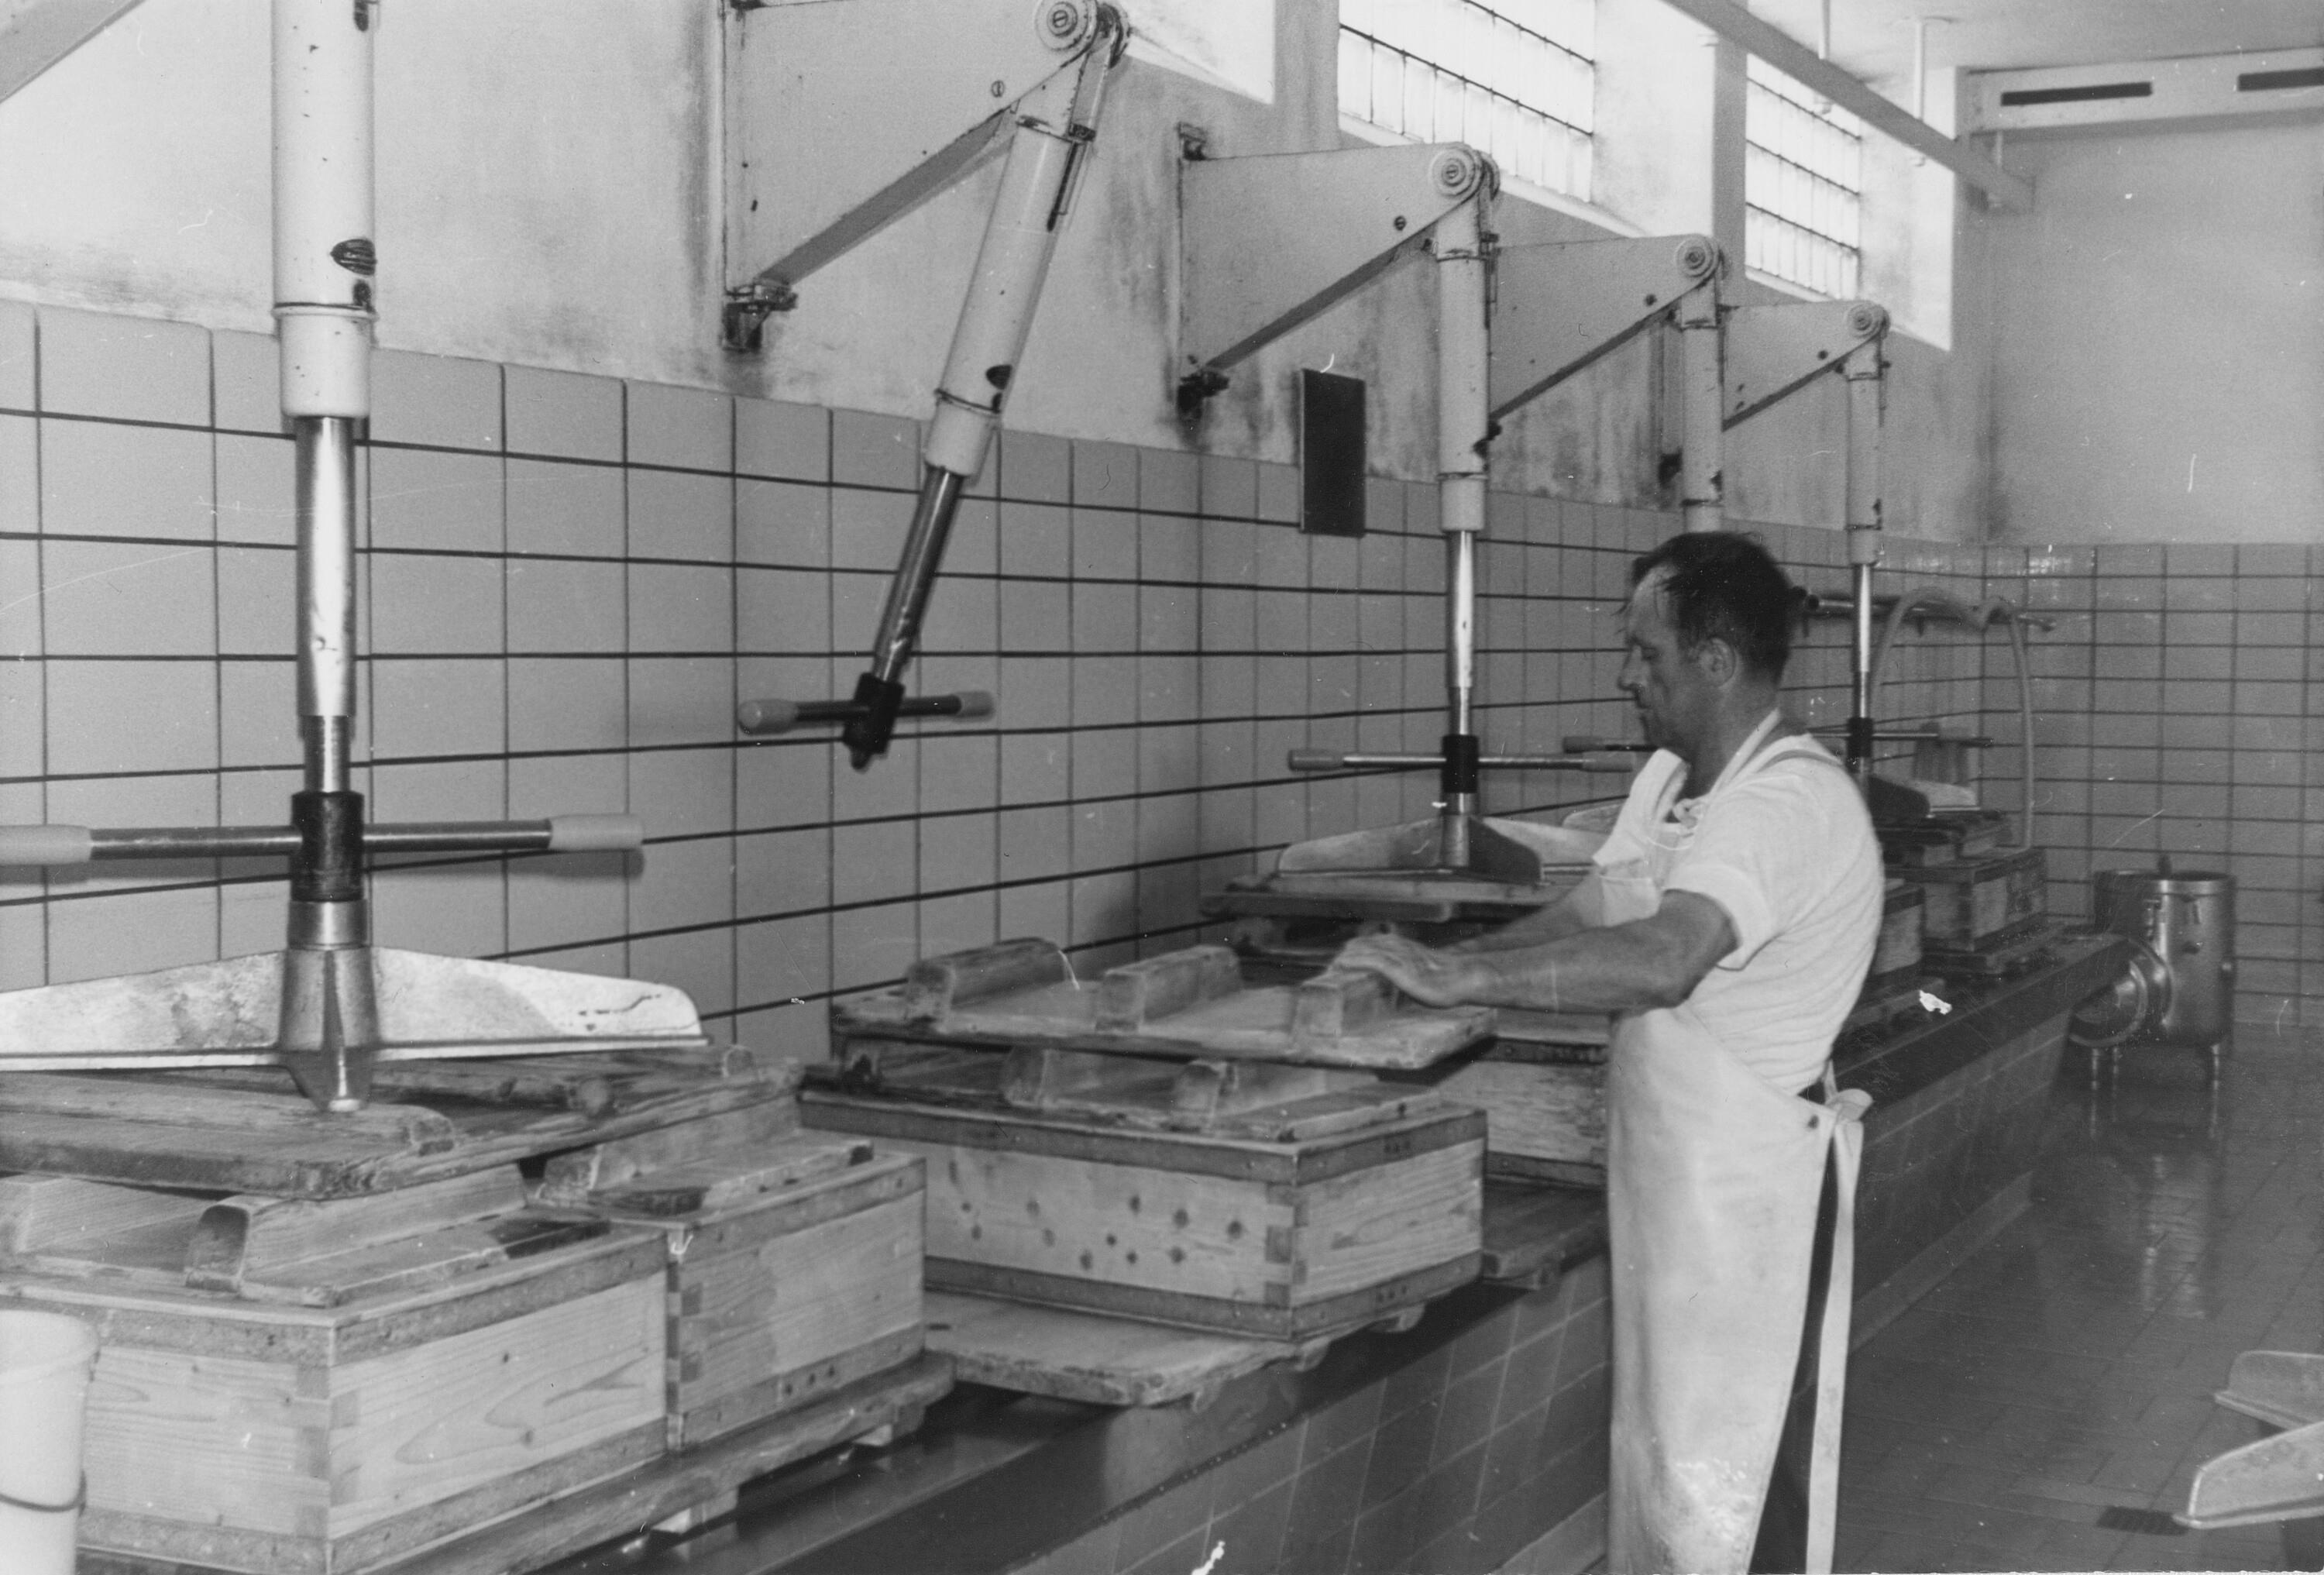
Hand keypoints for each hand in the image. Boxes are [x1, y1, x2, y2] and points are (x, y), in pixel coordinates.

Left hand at [1334, 932, 1482, 1008]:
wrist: (1464, 978)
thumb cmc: (1448, 980)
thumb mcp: (1424, 973)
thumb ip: (1410, 973)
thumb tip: (1406, 982)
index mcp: (1404, 947)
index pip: (1373, 944)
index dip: (1356, 951)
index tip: (1342, 961)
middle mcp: (1399, 948)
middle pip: (1365, 945)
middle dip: (1347, 955)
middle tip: (1332, 967)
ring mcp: (1399, 956)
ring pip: (1365, 951)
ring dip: (1346, 957)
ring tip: (1332, 966)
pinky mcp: (1400, 968)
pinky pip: (1372, 960)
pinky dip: (1355, 961)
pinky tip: (1343, 964)